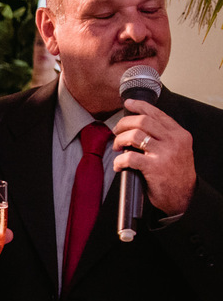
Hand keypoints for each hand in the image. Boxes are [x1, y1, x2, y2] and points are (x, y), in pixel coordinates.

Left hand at [113, 99, 195, 215]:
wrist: (183, 196)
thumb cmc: (175, 173)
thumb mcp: (176, 149)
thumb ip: (163, 137)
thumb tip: (138, 125)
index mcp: (179, 134)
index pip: (157, 113)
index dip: (140, 106)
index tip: (128, 104)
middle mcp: (174, 140)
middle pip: (143, 121)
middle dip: (124, 124)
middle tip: (116, 132)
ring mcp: (164, 153)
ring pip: (134, 135)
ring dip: (120, 140)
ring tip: (117, 147)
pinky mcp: (154, 167)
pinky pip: (129, 157)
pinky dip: (119, 160)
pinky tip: (118, 165)